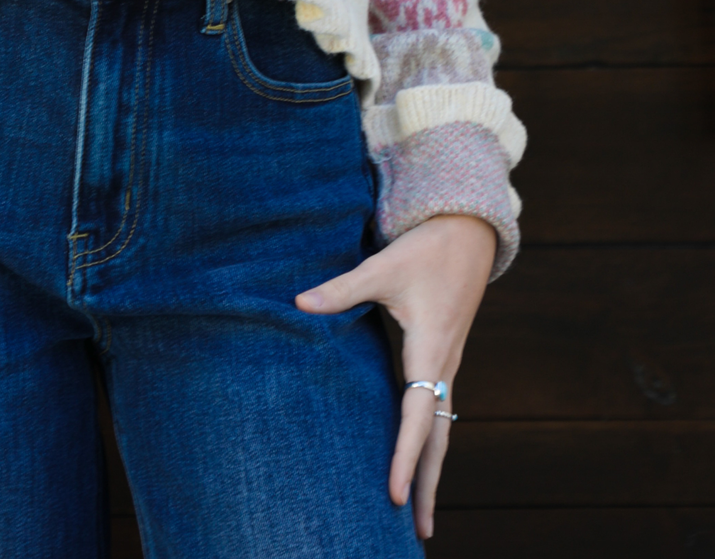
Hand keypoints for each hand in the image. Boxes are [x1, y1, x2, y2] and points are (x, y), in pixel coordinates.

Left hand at [296, 213, 494, 539]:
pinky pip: (437, 414)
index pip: (418, 418)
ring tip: (418, 515)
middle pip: (438, 441)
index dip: (404, 457)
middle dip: (428, 485)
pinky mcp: (440, 361)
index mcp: (431, 353)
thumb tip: (299, 303)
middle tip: (418, 533)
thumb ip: (342, 288)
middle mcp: (443, 369)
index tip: (394, 494)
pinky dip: (429, 445)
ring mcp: (445, 368)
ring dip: (430, 470)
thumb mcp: (383, 267)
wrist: (466, 235)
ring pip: (441, 431)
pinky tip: (418, 461)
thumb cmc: (424, 251)